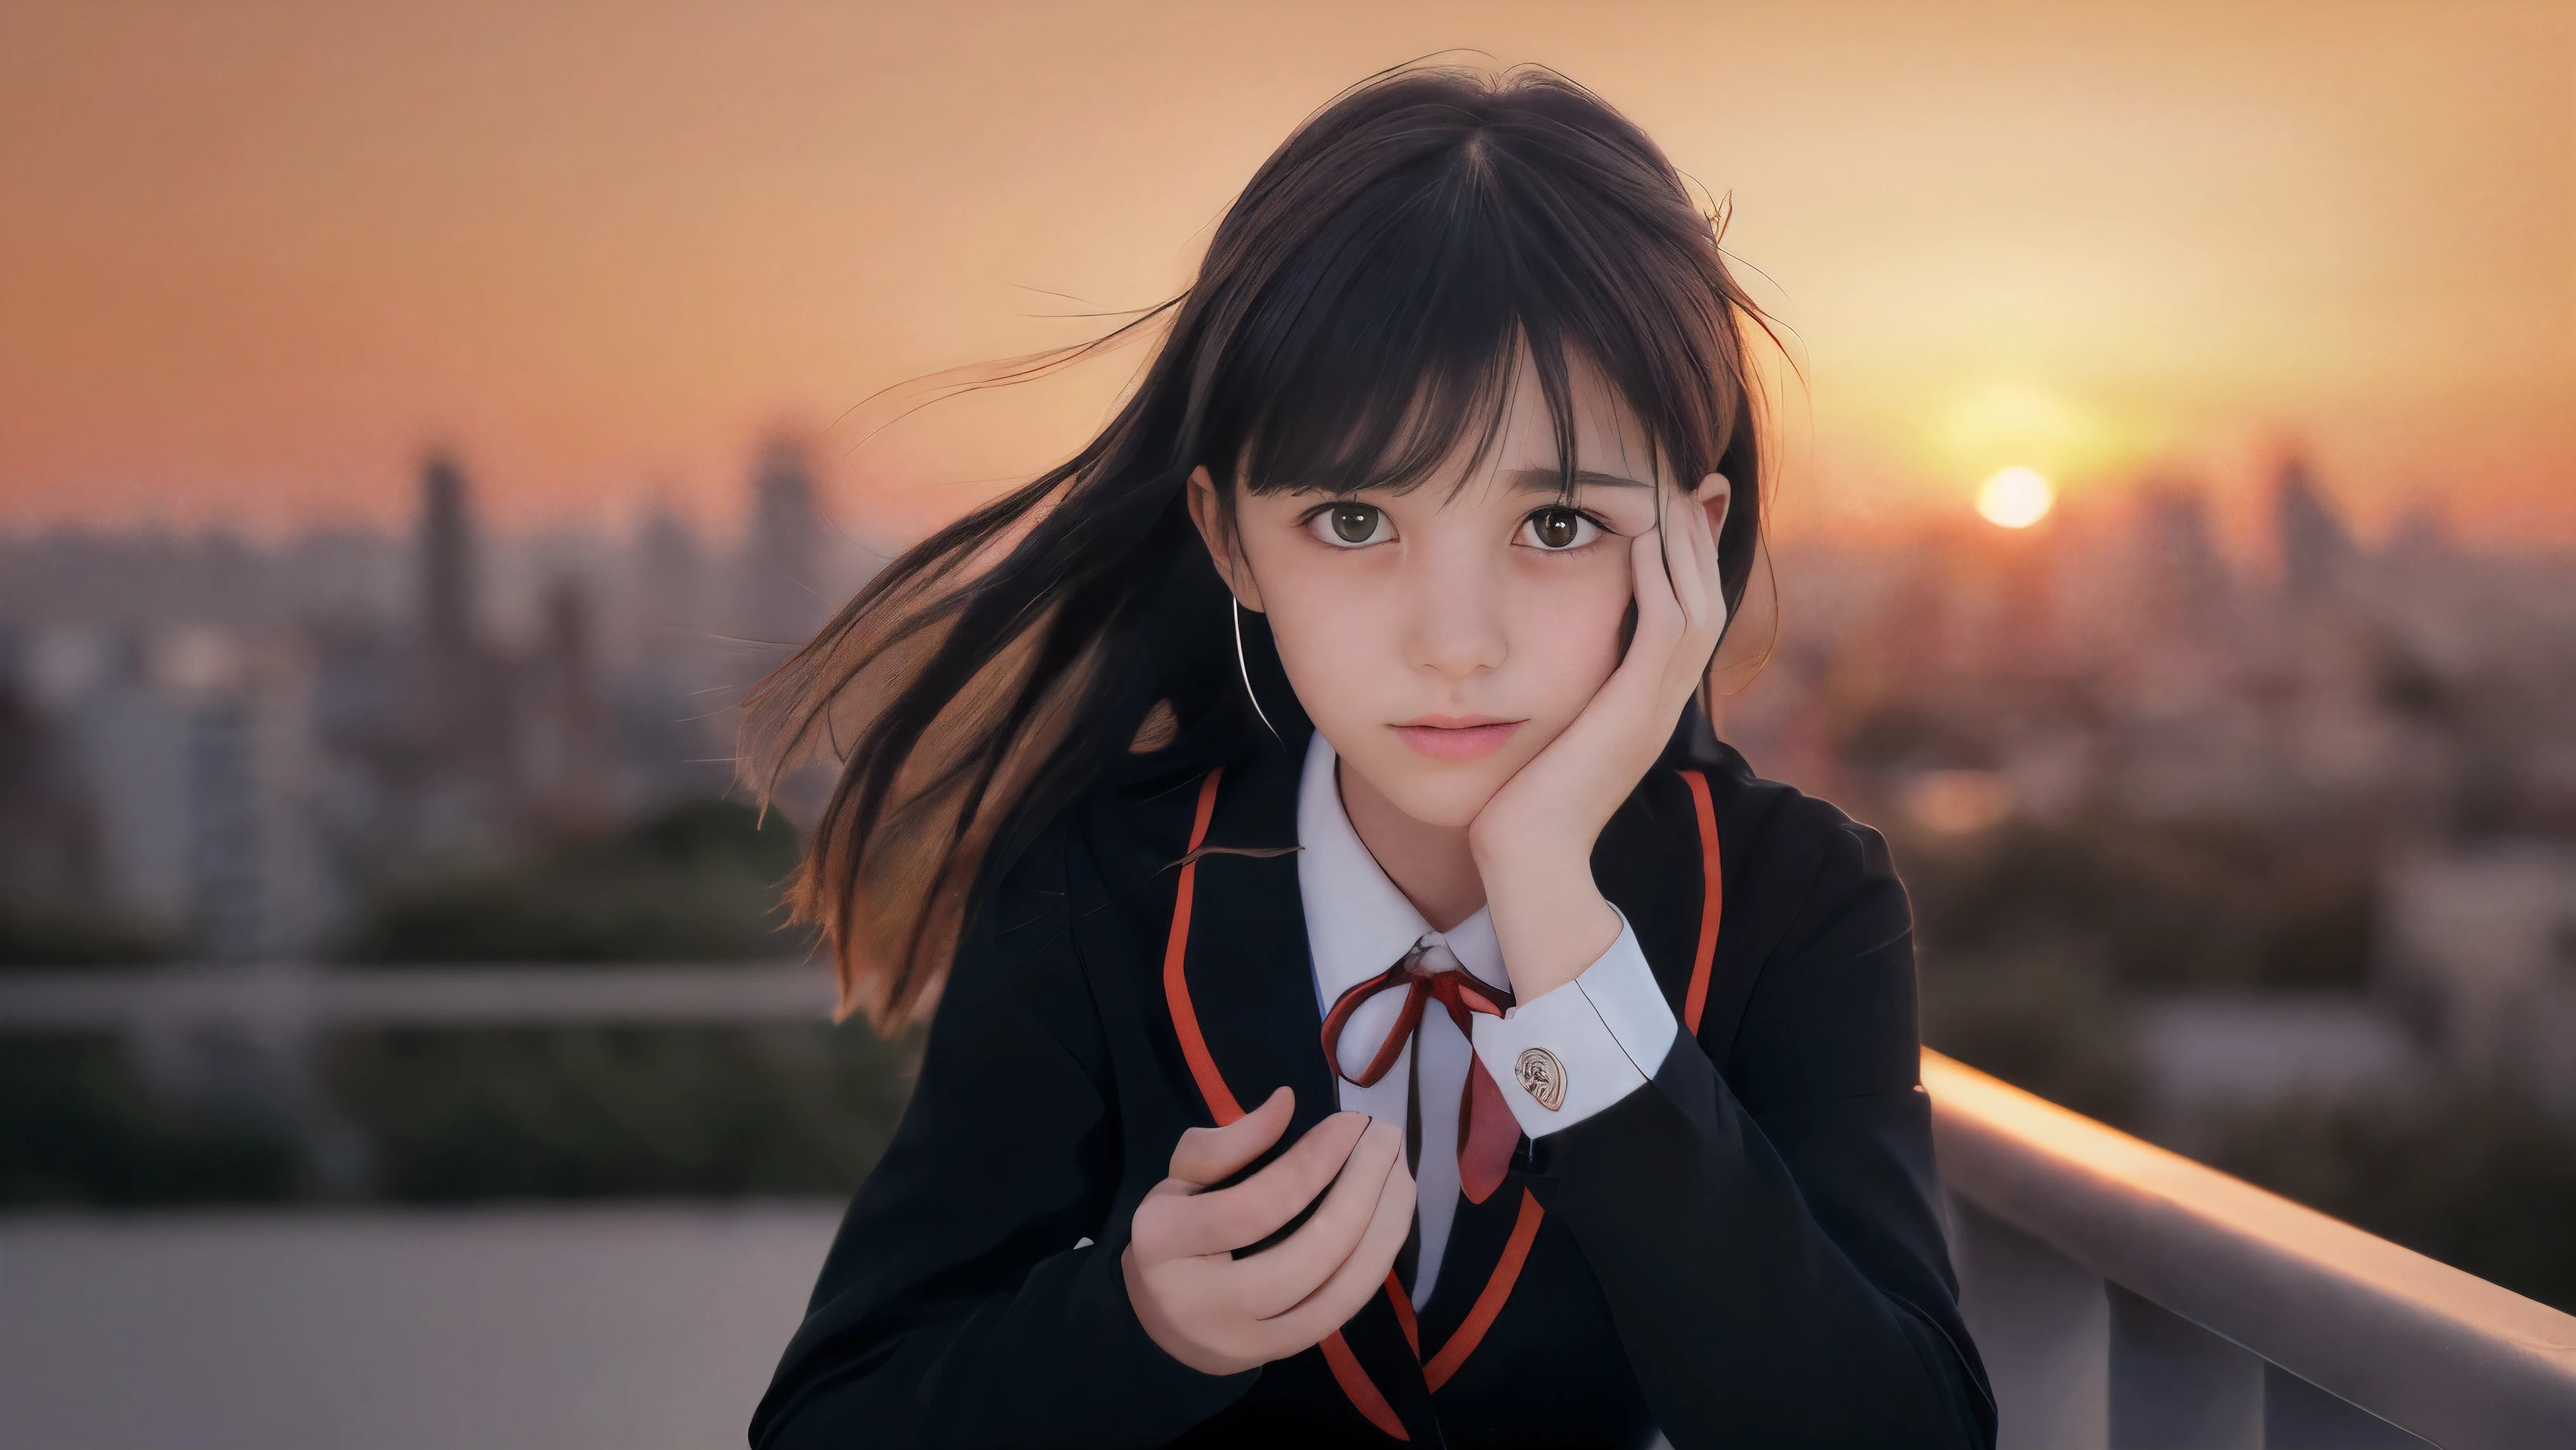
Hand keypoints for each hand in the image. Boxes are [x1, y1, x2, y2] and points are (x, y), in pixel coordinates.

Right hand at [1122, 1086, 1415, 1375]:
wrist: (1159, 1318)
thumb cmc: (1176, 1233)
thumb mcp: (1181, 1177)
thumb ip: (1229, 1141)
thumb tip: (1287, 1102)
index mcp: (1165, 1241)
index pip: (1260, 1202)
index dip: (1316, 1160)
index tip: (1351, 1122)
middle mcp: (1201, 1301)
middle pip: (1310, 1251)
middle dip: (1365, 1188)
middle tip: (1388, 1139)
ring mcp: (1244, 1341)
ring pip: (1337, 1289)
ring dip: (1386, 1226)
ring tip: (1402, 1174)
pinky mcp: (1276, 1356)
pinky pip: (1342, 1311)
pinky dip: (1376, 1263)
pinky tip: (1391, 1222)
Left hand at [1468, 473, 1731, 998]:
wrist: (1525, 864)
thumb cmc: (1518, 802)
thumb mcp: (1545, 731)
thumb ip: (1554, 691)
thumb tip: (1529, 654)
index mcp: (1644, 705)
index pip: (1683, 613)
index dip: (1684, 557)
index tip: (1673, 501)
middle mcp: (1660, 704)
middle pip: (1705, 597)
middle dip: (1697, 534)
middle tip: (1690, 474)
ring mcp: (1653, 710)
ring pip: (1695, 605)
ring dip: (1685, 542)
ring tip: (1673, 484)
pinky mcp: (1632, 715)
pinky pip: (1665, 630)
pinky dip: (1662, 578)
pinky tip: (1643, 532)